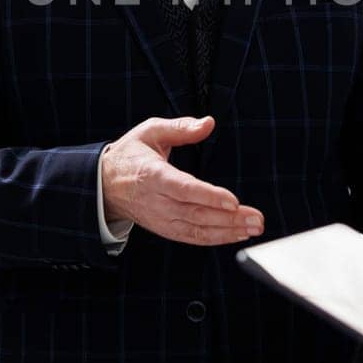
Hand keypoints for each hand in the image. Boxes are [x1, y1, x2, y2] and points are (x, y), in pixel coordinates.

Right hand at [100, 116, 263, 245]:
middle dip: (229, 218)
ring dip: (228, 231)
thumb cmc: (130, 155)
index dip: (208, 196)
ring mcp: (160, 218)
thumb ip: (181, 127)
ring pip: (197, 229)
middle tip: (256, 218)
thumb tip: (208, 123)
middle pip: (196, 213)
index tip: (232, 201)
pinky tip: (236, 235)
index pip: (183, 188)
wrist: (105, 185)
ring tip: (253, 228)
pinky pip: (192, 237)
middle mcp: (157, 201)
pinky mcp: (165, 229)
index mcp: (152, 175)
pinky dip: (215, 238)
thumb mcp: (150, 131)